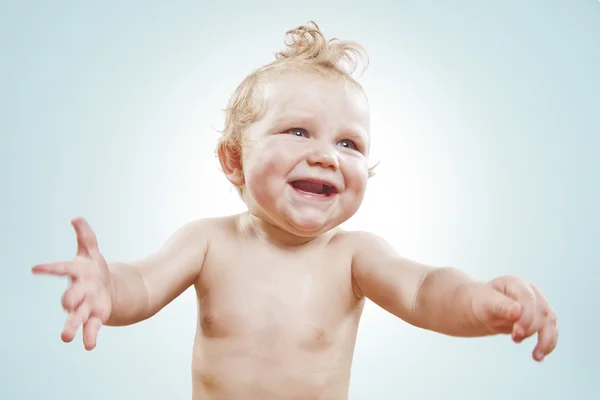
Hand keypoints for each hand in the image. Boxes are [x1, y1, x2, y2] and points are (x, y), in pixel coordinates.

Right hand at [32, 217, 112, 350]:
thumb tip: (77, 218)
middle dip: (69, 300)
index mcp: (76, 273)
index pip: (62, 269)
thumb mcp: (92, 251)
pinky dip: (90, 337)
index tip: (35, 269)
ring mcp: (86, 306)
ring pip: (77, 317)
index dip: (50, 268)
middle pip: (71, 297)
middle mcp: (78, 292)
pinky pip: (92, 328)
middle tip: (67, 304)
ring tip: (66, 338)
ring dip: (72, 326)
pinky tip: (89, 346)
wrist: (107, 289)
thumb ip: (86, 236)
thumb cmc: (93, 269)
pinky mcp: (96, 317)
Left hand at [471, 275, 557, 361]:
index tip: (516, 332)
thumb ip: (500, 305)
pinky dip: (549, 344)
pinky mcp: (543, 317)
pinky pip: (552, 330)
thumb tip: (516, 312)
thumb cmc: (484, 302)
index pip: (527, 298)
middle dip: (530, 328)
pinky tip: (539, 356)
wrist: (487, 307)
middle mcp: (532, 291)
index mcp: (516, 283)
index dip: (526, 316)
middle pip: (541, 311)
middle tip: (515, 338)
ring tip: (536, 356)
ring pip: (550, 322)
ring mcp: (540, 304)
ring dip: (546, 340)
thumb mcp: (486, 302)